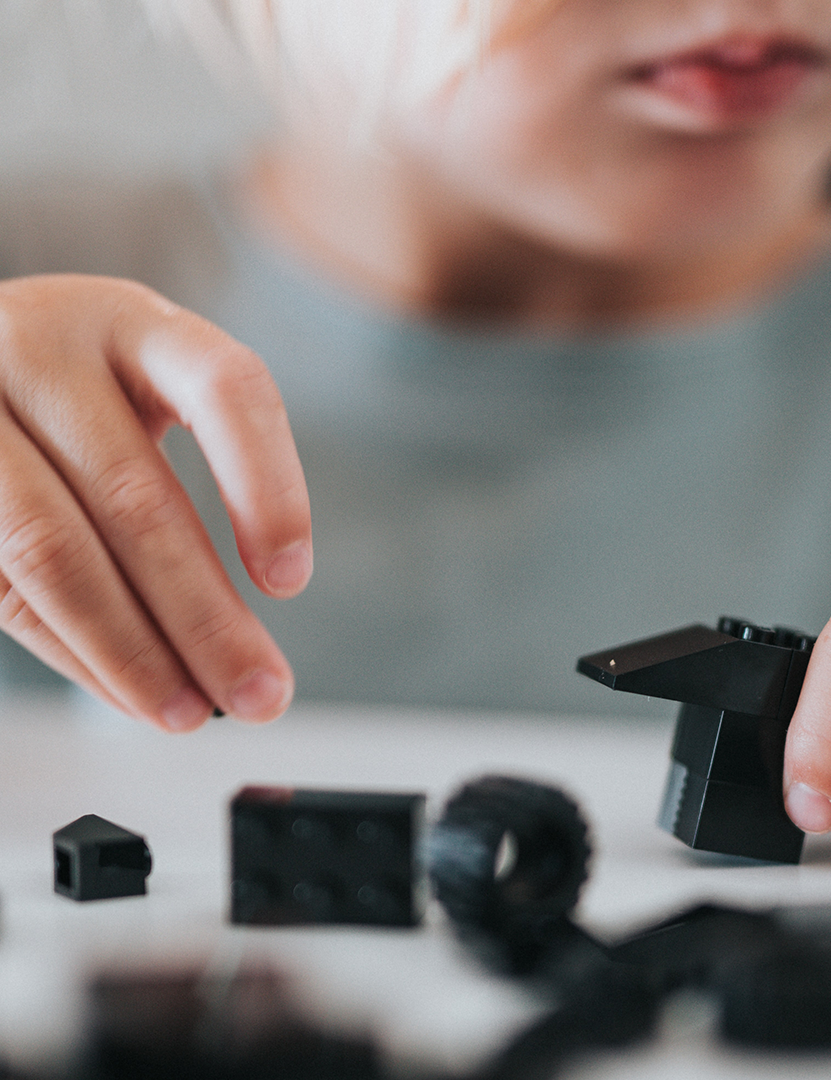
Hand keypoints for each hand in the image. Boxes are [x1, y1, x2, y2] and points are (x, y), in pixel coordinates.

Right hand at [0, 274, 310, 730]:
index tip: (290, 583)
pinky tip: (125, 691)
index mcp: (133, 322)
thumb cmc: (76, 389)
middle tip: (263, 695)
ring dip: (132, 653)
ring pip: (54, 551)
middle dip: (206, 619)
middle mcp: (42, 346)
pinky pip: (1, 588)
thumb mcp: (137, 391)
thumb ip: (179, 485)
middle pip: (138, 500)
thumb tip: (238, 649)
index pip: (226, 391)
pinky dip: (73, 652)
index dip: (268, 489)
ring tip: (193, 712)